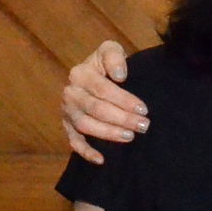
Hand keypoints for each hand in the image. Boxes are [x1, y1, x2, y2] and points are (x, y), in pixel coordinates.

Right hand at [62, 42, 147, 163]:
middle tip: (144, 125)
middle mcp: (70, 93)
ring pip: (85, 125)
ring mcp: (68, 112)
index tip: (144, 109)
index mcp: (80, 74)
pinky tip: (101, 159)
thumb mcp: (111, 50)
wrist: (97, 76)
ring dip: (108, 133)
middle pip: (96, 109)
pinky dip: (85, 152)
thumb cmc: (108, 65)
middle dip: (122, 118)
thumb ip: (114, 56)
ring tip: (130, 136)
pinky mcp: (68, 126)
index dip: (124, 100)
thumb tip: (120, 76)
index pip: (102, 89)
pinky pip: (74, 142)